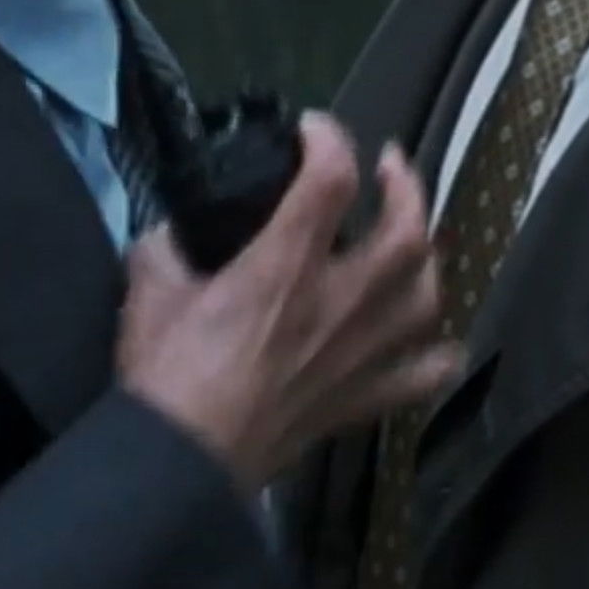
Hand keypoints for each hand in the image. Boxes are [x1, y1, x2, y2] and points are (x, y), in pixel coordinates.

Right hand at [118, 113, 457, 489]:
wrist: (184, 459)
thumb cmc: (167, 373)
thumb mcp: (149, 289)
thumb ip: (166, 247)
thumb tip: (172, 233)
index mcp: (285, 265)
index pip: (330, 177)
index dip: (328, 137)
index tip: (312, 129)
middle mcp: (338, 302)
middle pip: (408, 233)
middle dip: (407, 187)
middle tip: (389, 167)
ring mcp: (360, 354)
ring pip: (427, 296)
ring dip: (427, 258)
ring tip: (412, 240)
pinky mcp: (362, 400)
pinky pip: (424, 375)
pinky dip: (439, 352)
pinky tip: (434, 337)